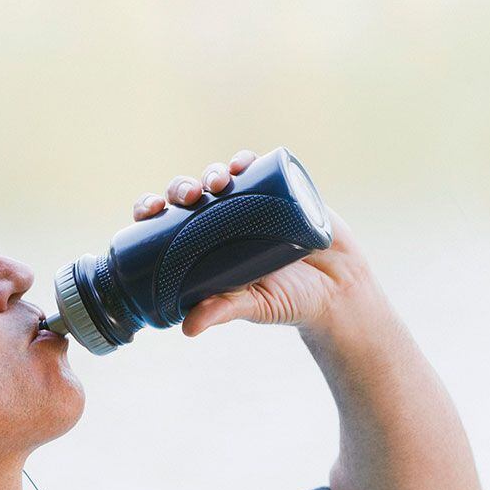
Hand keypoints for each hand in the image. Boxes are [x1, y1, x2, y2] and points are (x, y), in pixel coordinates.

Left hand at [132, 149, 373, 337]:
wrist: (340, 289)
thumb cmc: (289, 301)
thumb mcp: (253, 306)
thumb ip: (224, 311)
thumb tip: (187, 329)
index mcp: (204, 245)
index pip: (167, 222)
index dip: (152, 209)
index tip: (150, 210)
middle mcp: (223, 219)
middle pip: (191, 194)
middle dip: (183, 187)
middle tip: (190, 196)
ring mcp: (253, 202)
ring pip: (222, 176)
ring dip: (213, 171)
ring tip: (217, 181)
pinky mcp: (282, 190)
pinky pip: (260, 167)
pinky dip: (248, 160)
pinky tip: (241, 161)